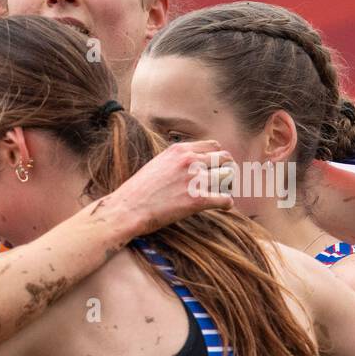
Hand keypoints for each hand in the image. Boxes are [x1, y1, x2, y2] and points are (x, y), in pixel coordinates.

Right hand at [109, 140, 235, 234]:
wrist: (126, 210)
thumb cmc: (136, 192)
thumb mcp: (156, 165)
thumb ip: (175, 162)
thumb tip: (187, 168)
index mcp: (180, 150)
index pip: (214, 146)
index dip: (218, 157)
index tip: (216, 168)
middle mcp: (190, 161)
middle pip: (225, 158)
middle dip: (228, 169)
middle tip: (224, 182)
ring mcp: (195, 180)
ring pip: (228, 177)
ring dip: (228, 186)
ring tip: (223, 193)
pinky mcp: (197, 200)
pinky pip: (225, 200)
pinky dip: (227, 204)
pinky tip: (223, 207)